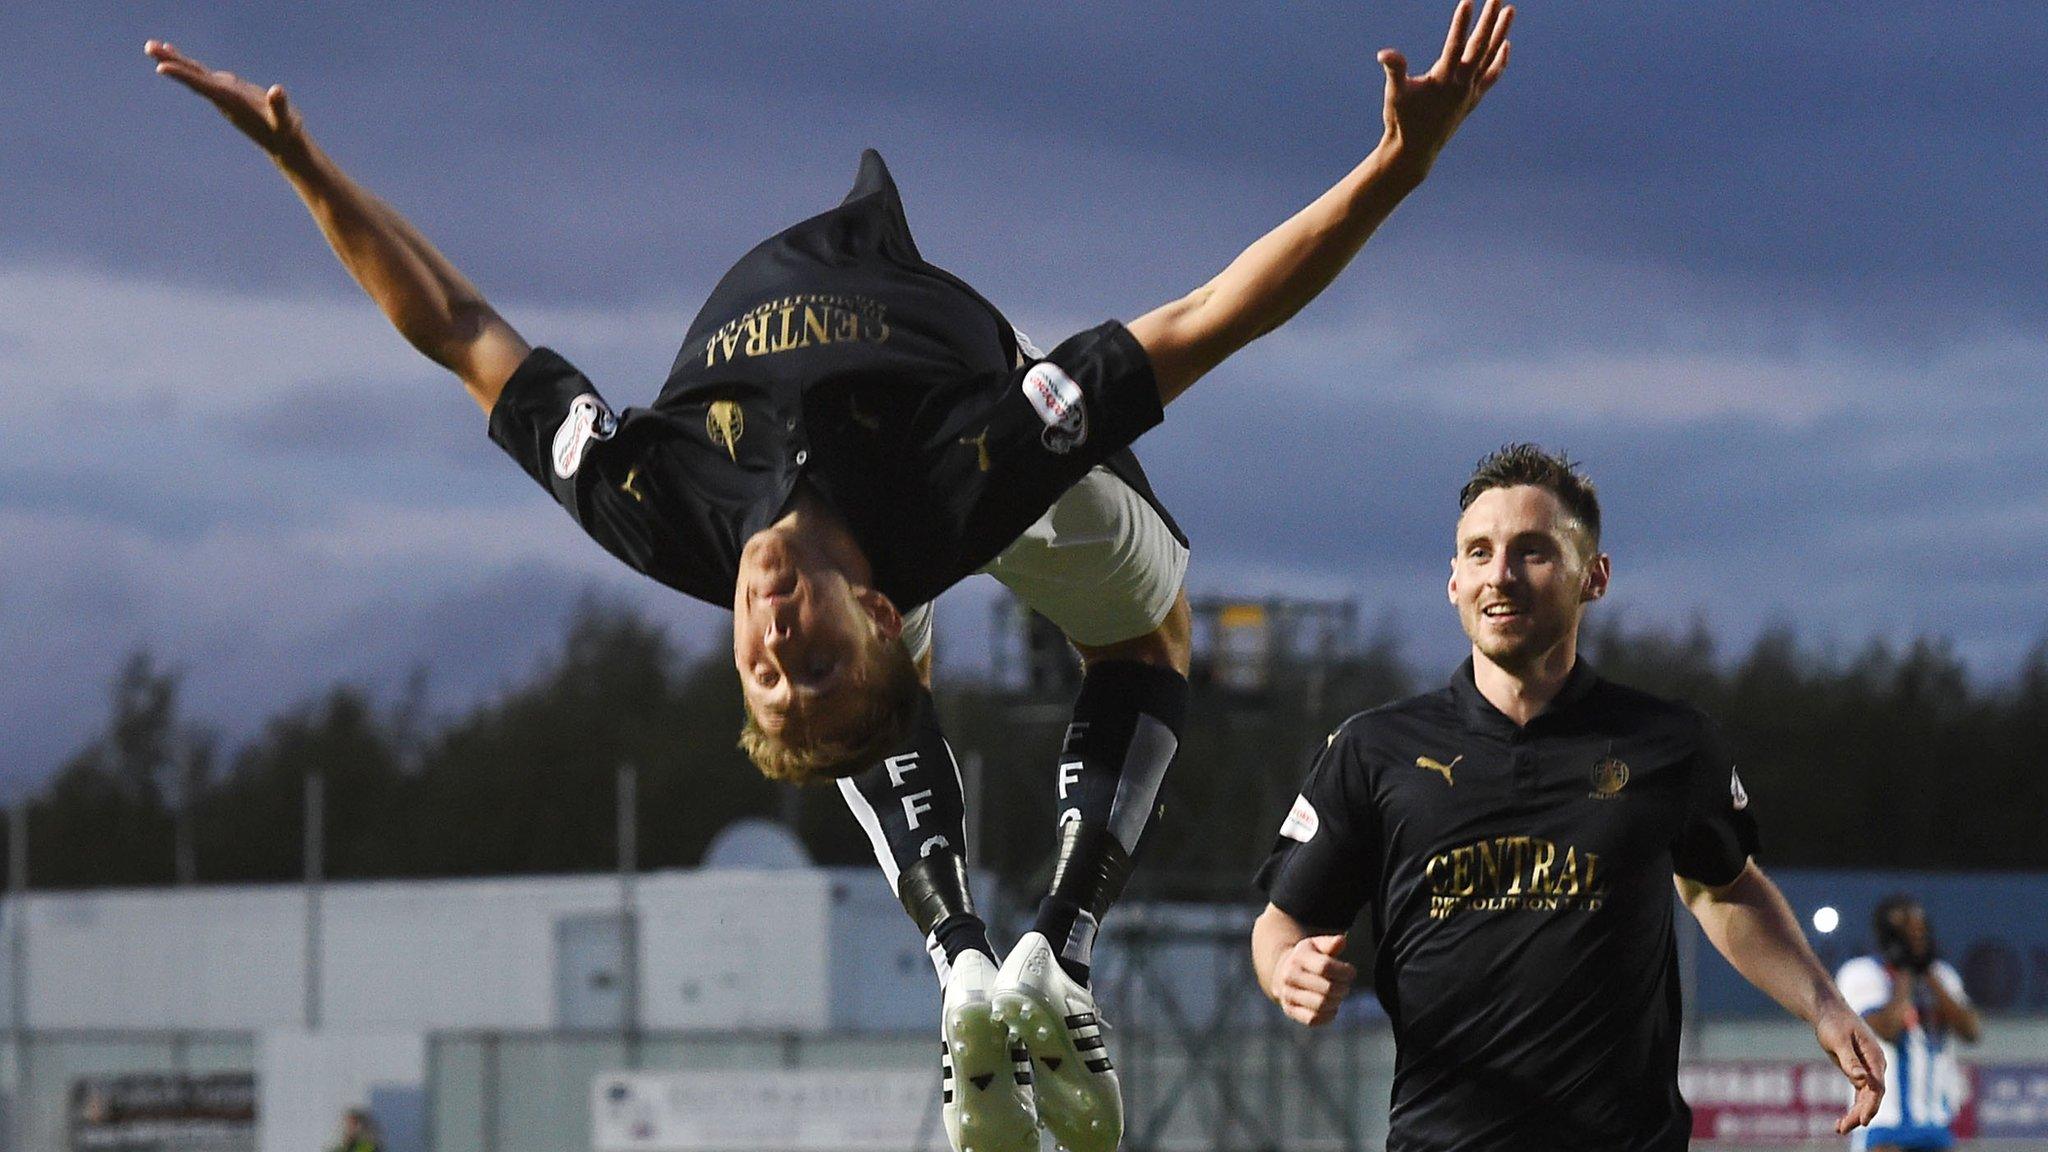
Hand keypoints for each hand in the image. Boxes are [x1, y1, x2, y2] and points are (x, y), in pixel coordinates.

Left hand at [146, 40, 304, 157]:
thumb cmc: (284, 132)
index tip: (162, 68)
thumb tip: (278, 91)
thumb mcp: (284, 121)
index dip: (185, 76)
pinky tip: (175, 56)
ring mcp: (223, 94)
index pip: (205, 86)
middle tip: (149, 46)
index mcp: (232, 102)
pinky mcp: (228, 91)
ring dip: (174, 60)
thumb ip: (279, 107)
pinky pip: (201, 75)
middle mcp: (222, 98)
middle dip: (172, 62)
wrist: (281, 143)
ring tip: (153, 46)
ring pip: (194, 74)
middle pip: (193, 78)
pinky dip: (186, 65)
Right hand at [1271, 933, 1355, 1026]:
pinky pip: (1313, 1019)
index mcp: (1298, 957)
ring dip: (1336, 1001)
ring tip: (1338, 995)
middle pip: (1327, 989)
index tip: (1351, 972)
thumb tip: (1341, 941)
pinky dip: (1328, 1015)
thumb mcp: (1316, 945)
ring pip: (1321, 1005)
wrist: (1281, 972)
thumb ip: (1330, 943)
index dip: (1344, 971)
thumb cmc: (1307, 957)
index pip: (1325, 967)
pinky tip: (1331, 1007)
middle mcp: (1289, 976)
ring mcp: (1288, 994)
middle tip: (1345, 985)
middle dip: (1343, 988)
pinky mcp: (1290, 1010)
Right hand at [1376, 0, 1512, 178]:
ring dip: (1500, 33)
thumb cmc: (1401, 121)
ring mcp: (1470, 93)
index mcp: (1442, 81)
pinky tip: (1506, 44)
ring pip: (1490, 57)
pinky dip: (1500, 60)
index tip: (1468, 1)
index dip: (1461, 23)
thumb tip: (1385, 54)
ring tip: (1510, 10)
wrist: (1414, 152)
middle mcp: (1461, 86)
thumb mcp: (1394, 95)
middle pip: (1480, 47)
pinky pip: (1491, 76)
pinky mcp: (1472, 100)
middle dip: (1489, 20)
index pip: (1456, 46)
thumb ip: (1394, 71)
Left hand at [1814, 1000, 1885, 1134]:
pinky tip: (1843, 1121)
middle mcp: (1876, 1066)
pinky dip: (1853, 1107)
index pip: (1877, 1087)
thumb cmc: (1834, 1022)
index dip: (1871, 1105)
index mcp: (1875, 1057)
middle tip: (1842, 1128)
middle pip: (1872, 1096)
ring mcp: (1869, 1070)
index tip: (1863, 1120)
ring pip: (1865, 1098)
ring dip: (1855, 1114)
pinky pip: (1859, 1095)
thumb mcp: (1838, 1039)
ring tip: (1839, 1129)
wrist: (1829, 1011)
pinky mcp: (1859, 1073)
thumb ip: (1849, 1060)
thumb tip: (1861, 1079)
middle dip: (1859, 1114)